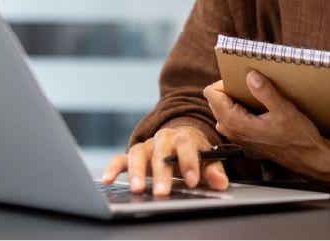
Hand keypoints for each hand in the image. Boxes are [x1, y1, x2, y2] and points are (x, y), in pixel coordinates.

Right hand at [101, 126, 229, 195]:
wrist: (180, 140)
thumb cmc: (194, 153)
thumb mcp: (207, 159)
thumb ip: (213, 170)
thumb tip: (221, 183)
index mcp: (184, 136)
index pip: (186, 143)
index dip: (189, 161)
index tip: (192, 180)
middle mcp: (163, 138)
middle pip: (160, 150)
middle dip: (162, 172)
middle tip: (163, 192)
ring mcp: (147, 146)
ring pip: (139, 153)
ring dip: (138, 171)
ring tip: (139, 190)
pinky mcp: (133, 155)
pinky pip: (120, 159)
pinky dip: (113, 167)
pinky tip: (108, 179)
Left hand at [203, 73, 329, 179]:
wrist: (308, 158)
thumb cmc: (298, 137)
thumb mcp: (284, 110)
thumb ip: (265, 91)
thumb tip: (250, 75)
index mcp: (236, 123)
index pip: (211, 94)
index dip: (224, 82)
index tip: (242, 80)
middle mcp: (232, 132)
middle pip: (214, 101)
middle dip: (228, 90)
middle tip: (249, 85)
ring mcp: (238, 138)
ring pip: (222, 112)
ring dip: (232, 101)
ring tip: (252, 95)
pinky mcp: (245, 140)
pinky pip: (231, 121)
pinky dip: (238, 111)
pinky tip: (257, 109)